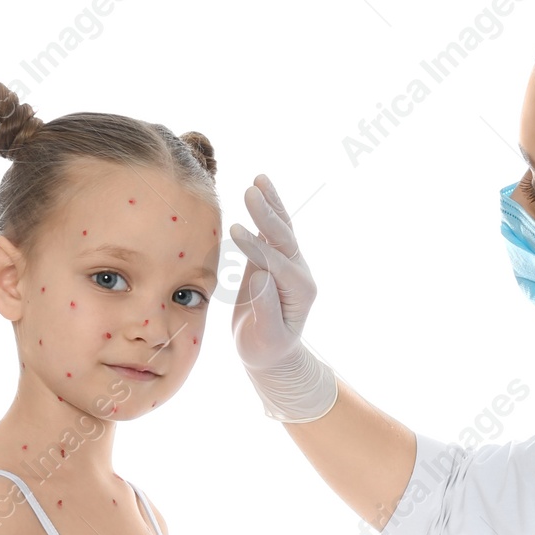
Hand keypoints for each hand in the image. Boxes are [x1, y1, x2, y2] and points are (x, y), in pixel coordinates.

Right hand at [228, 175, 338, 422]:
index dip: (256, 248)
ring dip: (270, 204)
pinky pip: (270, 231)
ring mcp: (288, 263)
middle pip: (283, 239)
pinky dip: (265, 210)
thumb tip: (261, 276)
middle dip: (267, 216)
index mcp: (300, 291)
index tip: (235, 231)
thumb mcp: (267, 337)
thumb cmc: (266, 350)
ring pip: (280, 229)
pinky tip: (257, 188)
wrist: (272, 353)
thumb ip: (266, 309)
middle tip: (251, 191)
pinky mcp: (274, 258)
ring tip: (259, 180)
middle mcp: (298, 273)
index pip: (277, 264)